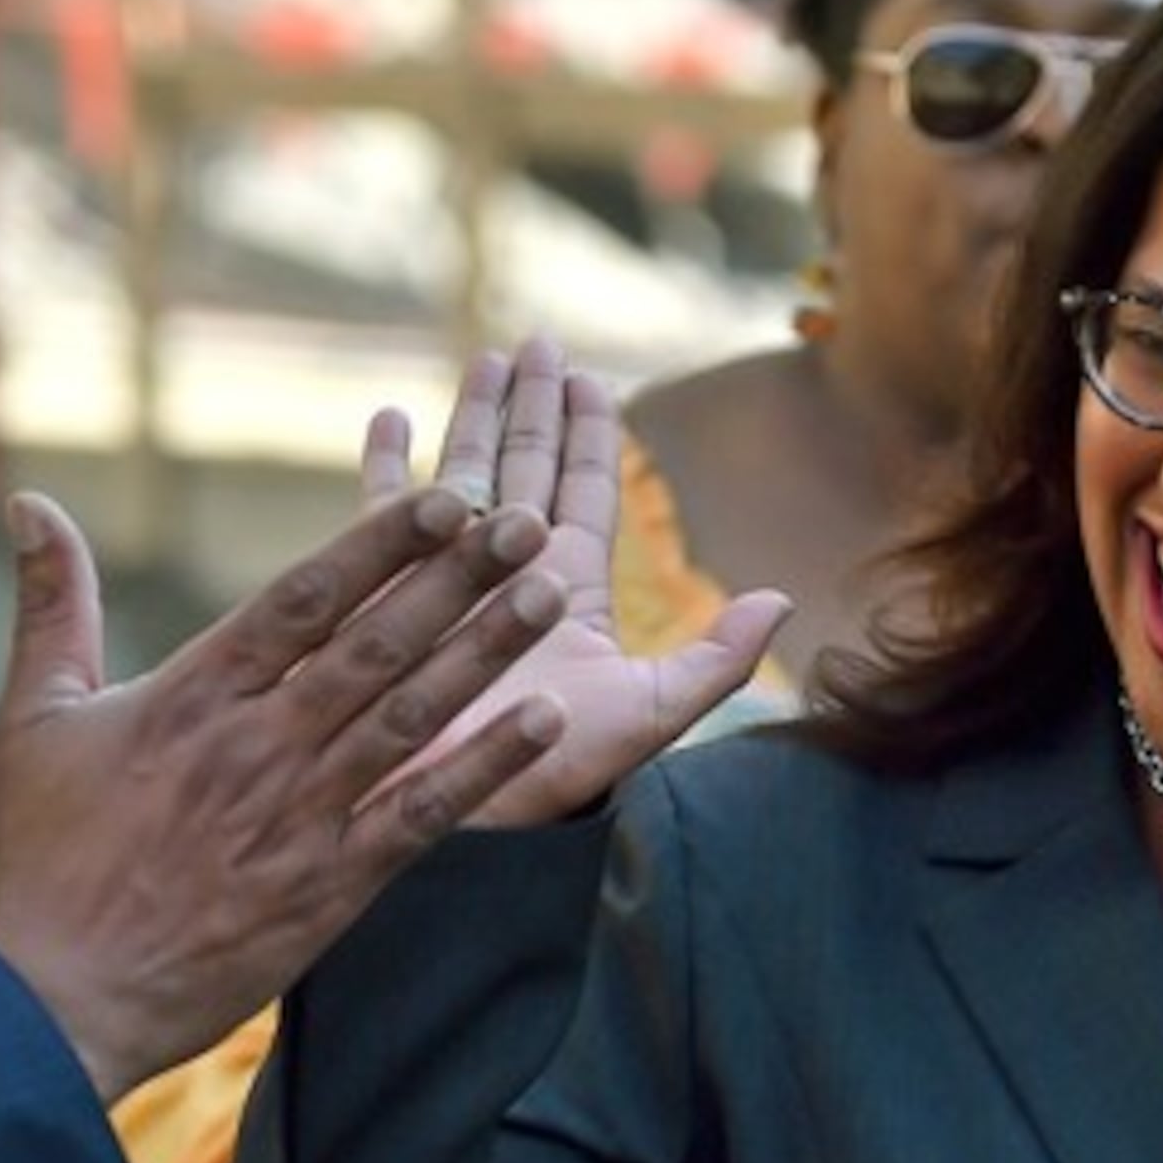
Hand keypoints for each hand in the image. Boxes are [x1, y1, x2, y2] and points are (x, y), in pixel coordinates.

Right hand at [0, 440, 572, 1101]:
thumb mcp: (32, 718)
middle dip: (457, 577)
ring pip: (410, 715)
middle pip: (376, 644)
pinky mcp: (328, 889)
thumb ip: (51, 606)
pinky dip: (485, 768)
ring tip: (551, 592)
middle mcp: (256, 745)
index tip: (443, 496)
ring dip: (485, 651)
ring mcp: (298, 817)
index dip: (379, 541)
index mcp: (189, 696)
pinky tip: (543, 723)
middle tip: (526, 519)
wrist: (51, 1002)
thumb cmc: (35, 860)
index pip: (303, 598)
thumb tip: (29, 502)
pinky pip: (421, 817)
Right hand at [364, 339, 787, 826]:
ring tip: (480, 360)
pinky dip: (385, 468)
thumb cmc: (556, 779)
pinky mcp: (389, 598)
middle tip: (534, 343)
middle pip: (524, 470)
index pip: (585, 492)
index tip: (588, 374)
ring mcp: (447, 585)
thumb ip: (714, 659)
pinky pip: (382, 520)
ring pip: (462, 480)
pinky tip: (386, 418)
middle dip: (530, 405)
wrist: (465, 820)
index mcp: (568, 593)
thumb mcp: (649, 717)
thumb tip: (780, 599)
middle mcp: (508, 580)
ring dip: (470, 420)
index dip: (590, 432)